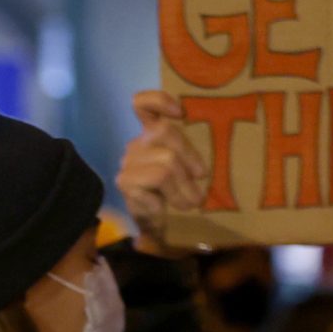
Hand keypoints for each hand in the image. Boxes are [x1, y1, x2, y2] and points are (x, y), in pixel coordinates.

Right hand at [118, 91, 209, 258]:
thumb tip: (207, 155)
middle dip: (190, 158)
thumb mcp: (188, 170)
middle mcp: (136, 144)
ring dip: (183, 186)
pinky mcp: (125, 182)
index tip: (181, 113)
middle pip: (166, 132)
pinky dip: (168, 196)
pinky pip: (156, 180)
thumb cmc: (178, 195)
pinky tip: (164, 207)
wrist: (160, 230)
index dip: (159, 100)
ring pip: (165, 162)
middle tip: (201, 181)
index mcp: (150, 135)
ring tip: (190, 202)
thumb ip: (191, 153)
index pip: (142, 104)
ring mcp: (128, 163)